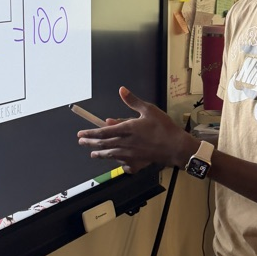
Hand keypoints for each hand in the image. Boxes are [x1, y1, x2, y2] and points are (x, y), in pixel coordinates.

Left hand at [77, 87, 195, 172]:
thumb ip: (133, 101)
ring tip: (93, 154)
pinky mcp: (138, 163)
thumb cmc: (163, 127)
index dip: (90, 133)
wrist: (176, 147)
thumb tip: (121, 90)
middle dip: (91, 143)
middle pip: (103, 144)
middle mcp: (125, 143)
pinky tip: (118, 163)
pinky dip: (119, 164)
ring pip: (111, 155)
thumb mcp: (148, 109)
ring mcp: (131, 155)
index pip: (103, 132)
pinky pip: (125, 165)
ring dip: (101, 154)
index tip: (81, 134)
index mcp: (127, 129)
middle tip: (81, 142)